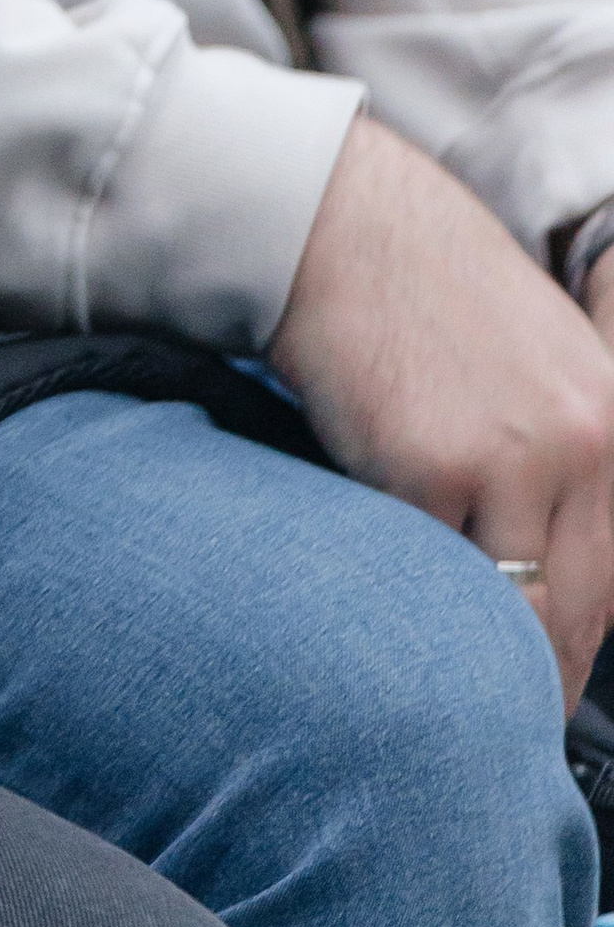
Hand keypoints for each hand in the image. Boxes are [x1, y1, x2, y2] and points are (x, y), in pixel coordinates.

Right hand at [271, 114, 613, 710]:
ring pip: (512, 613)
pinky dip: (407, 593)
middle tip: (499, 704)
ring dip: (478, 656)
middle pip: (580, 612)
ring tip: (439, 670)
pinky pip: (428, 571)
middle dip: (538, 670)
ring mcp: (511, 460)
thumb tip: (559, 577)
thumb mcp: (542, 364)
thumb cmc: (427, 290)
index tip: (545, 677)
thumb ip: (571, 462)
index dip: (581, 644)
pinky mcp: (430, 470)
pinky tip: (383, 588)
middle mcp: (586, 445)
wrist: (340, 222)